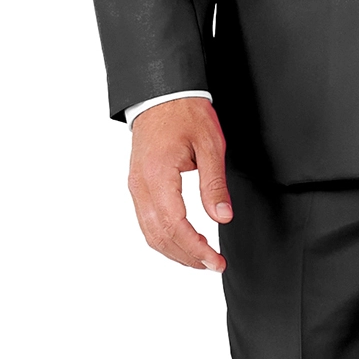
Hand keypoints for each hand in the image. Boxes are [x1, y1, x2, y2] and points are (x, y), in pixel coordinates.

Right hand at [128, 97, 232, 271]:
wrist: (161, 94)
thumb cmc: (184, 113)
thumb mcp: (209, 145)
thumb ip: (214, 184)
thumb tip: (222, 216)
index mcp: (158, 176)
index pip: (175, 226)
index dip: (196, 249)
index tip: (215, 261)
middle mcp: (141, 186)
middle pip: (159, 236)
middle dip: (187, 256)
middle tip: (213, 265)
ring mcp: (136, 186)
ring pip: (150, 233)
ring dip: (175, 251)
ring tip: (201, 258)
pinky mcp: (138, 185)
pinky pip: (146, 221)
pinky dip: (164, 238)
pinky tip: (184, 241)